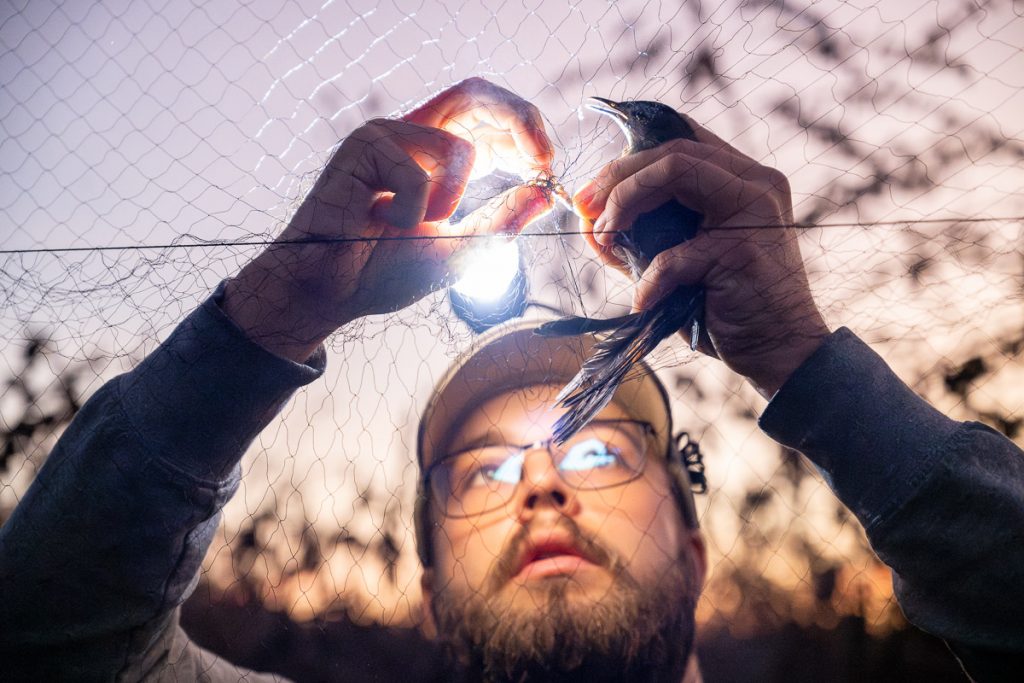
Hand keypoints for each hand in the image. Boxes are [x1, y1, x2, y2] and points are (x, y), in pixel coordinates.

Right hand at [224, 78, 553, 361]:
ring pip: (456, 148)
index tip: (548, 163)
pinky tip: (380, 222)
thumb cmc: (386, 270)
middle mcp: (411, 133)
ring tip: (414, 226)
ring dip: (451, 202)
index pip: (486, 110)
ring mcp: (385, 135)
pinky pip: (417, 175)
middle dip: (520, 125)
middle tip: (542, 164)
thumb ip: (501, 221)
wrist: (336, 292)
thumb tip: (544, 195)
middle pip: (476, 95)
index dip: (524, 123)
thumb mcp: (462, 248)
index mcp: (434, 151)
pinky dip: (411, 213)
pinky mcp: (361, 146)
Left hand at [574, 117, 829, 397]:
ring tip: (604, 235)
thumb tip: (587, 226)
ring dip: (627, 200)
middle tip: (585, 207)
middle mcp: (756, 184)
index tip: (592, 191)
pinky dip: (649, 280)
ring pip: (675, 171)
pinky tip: (643, 301)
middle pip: (673, 151)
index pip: (680, 144)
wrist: (781, 351)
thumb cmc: (726, 306)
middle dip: (617, 176)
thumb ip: (639, 240)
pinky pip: (675, 255)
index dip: (628, 160)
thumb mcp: (679, 264)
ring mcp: (754, 211)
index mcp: (743, 180)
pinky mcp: (742, 251)